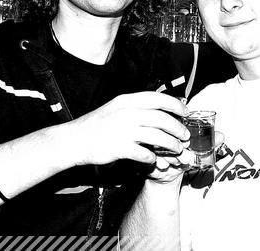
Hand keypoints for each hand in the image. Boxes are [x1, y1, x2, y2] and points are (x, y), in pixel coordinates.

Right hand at [70, 92, 189, 165]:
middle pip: (162, 119)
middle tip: (185, 135)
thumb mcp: (116, 108)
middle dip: (177, 128)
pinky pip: (145, 154)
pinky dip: (154, 158)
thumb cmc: (97, 125)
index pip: (158, 98)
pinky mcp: (119, 148)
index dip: (176, 105)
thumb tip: (159, 108)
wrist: (74, 139)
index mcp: (127, 101)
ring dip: (171, 144)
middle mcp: (127, 113)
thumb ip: (136, 107)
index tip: (185, 112)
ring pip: (157, 137)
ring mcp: (123, 130)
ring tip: (177, 149)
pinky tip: (156, 160)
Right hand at [148, 131, 224, 183]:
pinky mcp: (144, 153)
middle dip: (180, 148)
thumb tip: (222, 136)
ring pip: (160, 145)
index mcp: (173, 124)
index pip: (177, 120)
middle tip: (185, 156)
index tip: (188, 143)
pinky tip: (167, 167)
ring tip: (178, 162)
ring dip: (172, 156)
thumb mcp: (197, 150)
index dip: (184, 132)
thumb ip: (210, 142)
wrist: (168, 174)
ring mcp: (151, 141)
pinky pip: (152, 156)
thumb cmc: (182, 157)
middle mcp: (160, 130)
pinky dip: (161, 163)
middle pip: (168, 132)